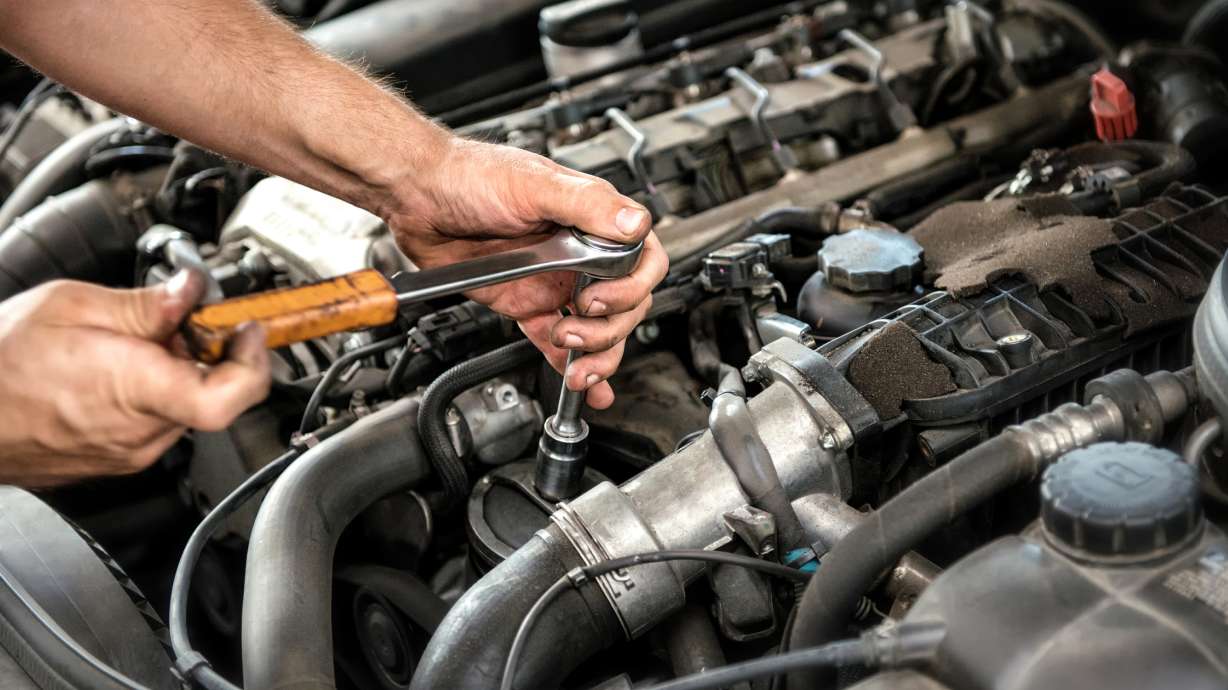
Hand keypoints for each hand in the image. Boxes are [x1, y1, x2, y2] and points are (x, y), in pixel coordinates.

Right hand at [0, 271, 269, 486]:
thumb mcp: (71, 305)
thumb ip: (145, 303)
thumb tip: (192, 292)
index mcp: (138, 388)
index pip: (234, 395)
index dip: (255, 360)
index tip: (247, 328)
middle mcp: (141, 431)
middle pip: (213, 394)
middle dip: (210, 353)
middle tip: (183, 320)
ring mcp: (127, 452)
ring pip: (184, 408)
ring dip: (179, 372)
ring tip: (136, 341)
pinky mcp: (113, 460)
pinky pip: (155, 423)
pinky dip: (154, 393)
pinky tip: (117, 369)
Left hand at [385, 137, 667, 408]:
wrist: (418, 197)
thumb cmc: (470, 175)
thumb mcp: (534, 184)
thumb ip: (588, 205)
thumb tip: (635, 225)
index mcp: (592, 221)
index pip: (642, 261)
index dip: (632, 289)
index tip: (600, 300)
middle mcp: (579, 253)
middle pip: (626, 304)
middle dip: (610, 329)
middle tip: (575, 328)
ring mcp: (555, 280)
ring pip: (597, 328)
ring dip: (596, 353)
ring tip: (575, 366)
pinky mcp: (527, 302)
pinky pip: (555, 339)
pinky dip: (569, 363)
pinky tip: (582, 384)